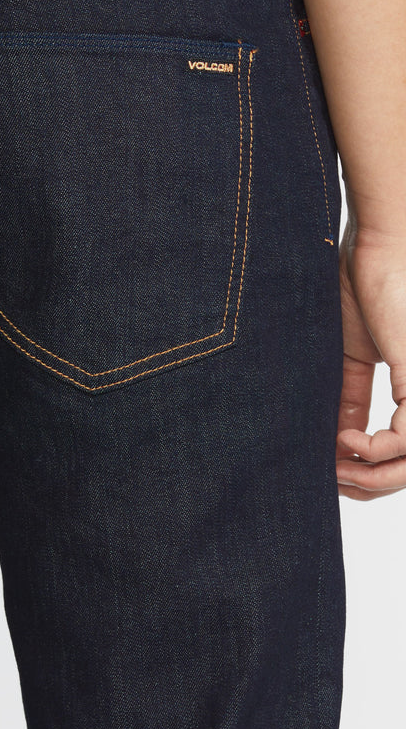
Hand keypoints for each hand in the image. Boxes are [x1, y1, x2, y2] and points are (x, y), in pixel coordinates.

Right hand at [335, 223, 405, 499]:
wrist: (380, 244)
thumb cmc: (365, 285)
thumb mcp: (353, 355)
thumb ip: (349, 396)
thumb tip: (337, 438)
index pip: (403, 452)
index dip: (370, 472)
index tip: (330, 471)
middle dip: (370, 484)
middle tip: (331, 480)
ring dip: (372, 477)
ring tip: (335, 468)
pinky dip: (374, 451)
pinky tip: (344, 442)